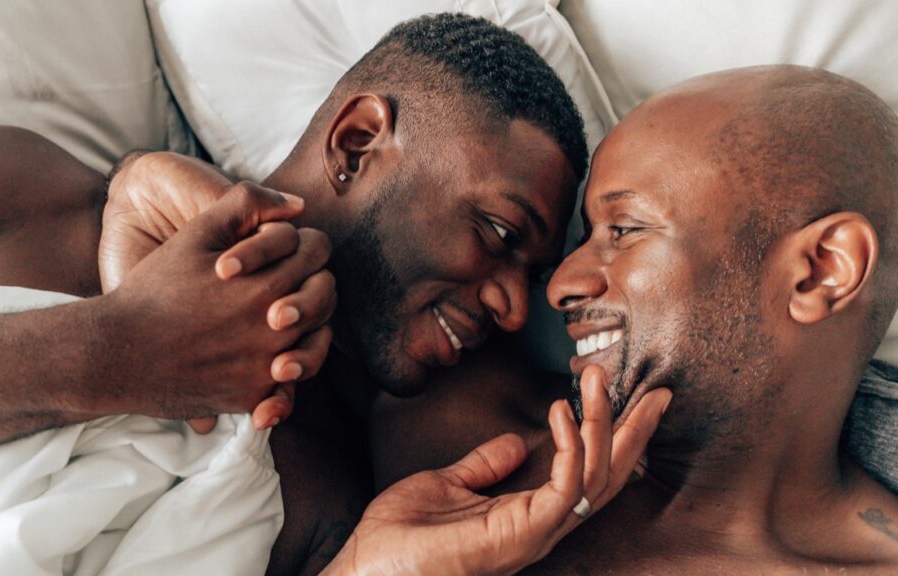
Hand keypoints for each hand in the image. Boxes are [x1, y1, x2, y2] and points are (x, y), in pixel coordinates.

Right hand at [98, 152, 335, 429]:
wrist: (115, 352)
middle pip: (325, 297)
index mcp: (270, 280)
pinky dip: (284, 378)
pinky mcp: (252, 396)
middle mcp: (277, 325)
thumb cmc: (154, 290)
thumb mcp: (196, 233)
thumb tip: (297, 205)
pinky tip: (268, 366)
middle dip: (312, 285)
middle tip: (286, 288)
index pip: (317, 253)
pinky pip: (288, 389)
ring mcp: (267, 364)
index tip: (284, 253)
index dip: (302, 246)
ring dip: (307, 331)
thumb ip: (247, 205)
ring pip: (315, 345)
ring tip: (280, 324)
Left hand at [322, 366, 671, 575]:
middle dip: (633, 434)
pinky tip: (563, 411)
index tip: (630, 401)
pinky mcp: (524, 532)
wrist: (368, 570)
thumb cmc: (401, 537)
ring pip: (594, 476)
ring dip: (602, 423)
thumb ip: (483, 466)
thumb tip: (515, 444)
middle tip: (658, 393)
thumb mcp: (446, 484)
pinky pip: (565, 485)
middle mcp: (541, 525)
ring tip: (598, 379)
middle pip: (606, 478)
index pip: (585, 474)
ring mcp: (535, 532)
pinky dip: (570, 445)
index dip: (611, 438)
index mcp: (526, 514)